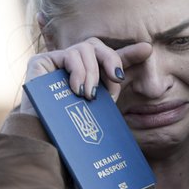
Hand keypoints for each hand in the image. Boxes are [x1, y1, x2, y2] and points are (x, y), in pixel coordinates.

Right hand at [20, 38, 152, 115]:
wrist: (44, 142)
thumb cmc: (73, 128)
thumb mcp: (101, 106)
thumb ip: (115, 87)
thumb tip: (136, 72)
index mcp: (86, 73)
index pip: (108, 58)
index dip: (128, 53)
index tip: (147, 50)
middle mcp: (70, 65)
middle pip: (97, 46)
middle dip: (111, 60)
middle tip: (116, 79)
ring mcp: (55, 62)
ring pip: (84, 49)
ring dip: (92, 73)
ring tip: (89, 95)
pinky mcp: (41, 62)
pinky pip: (68, 55)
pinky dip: (78, 71)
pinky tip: (77, 89)